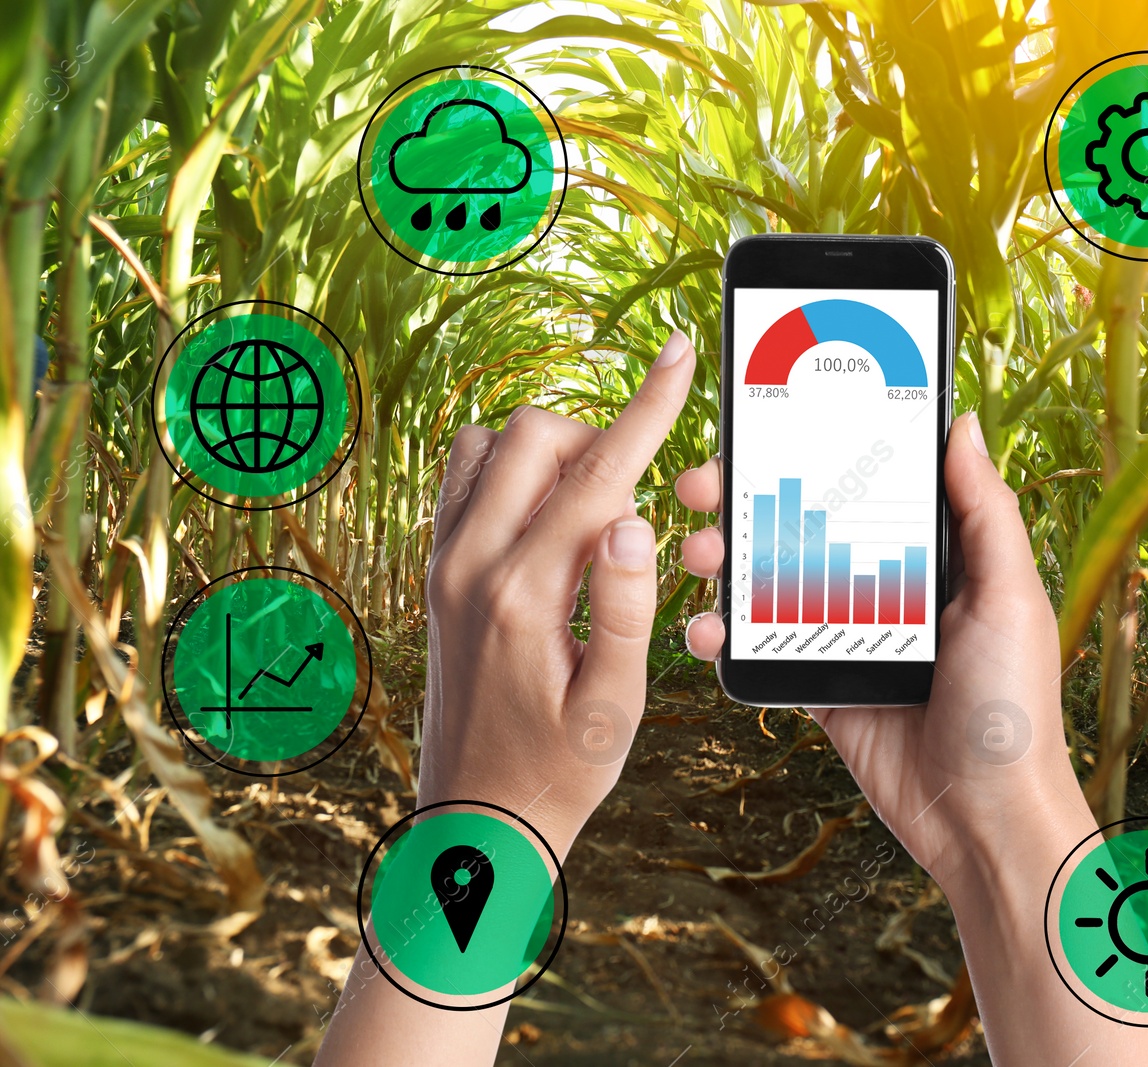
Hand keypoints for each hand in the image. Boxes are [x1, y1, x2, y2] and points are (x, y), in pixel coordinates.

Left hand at [418, 330, 695, 855]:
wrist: (473, 821)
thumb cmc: (556, 772)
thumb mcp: (613, 709)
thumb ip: (625, 611)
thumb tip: (634, 522)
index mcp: (522, 596)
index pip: (596, 476)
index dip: (647, 408)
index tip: (677, 352)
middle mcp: (468, 564)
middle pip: (535, 436)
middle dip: (600, 444)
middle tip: (632, 516)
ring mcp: (441, 563)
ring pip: (491, 444)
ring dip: (550, 455)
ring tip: (588, 522)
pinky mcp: (433, 570)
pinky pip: (463, 476)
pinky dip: (510, 472)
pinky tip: (546, 525)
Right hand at [675, 411, 1093, 886]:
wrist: (983, 820)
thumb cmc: (1013, 707)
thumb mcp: (1010, 596)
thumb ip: (985, 512)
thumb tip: (963, 424)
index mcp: (937, 557)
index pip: (870, 487)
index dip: (821, 452)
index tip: (773, 419)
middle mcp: (888, 587)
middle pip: (806, 526)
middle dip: (749, 500)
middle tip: (704, 484)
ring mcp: (848, 636)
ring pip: (772, 582)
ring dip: (725, 561)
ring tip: (696, 554)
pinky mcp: (819, 686)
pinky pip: (761, 650)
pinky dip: (724, 635)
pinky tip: (703, 628)